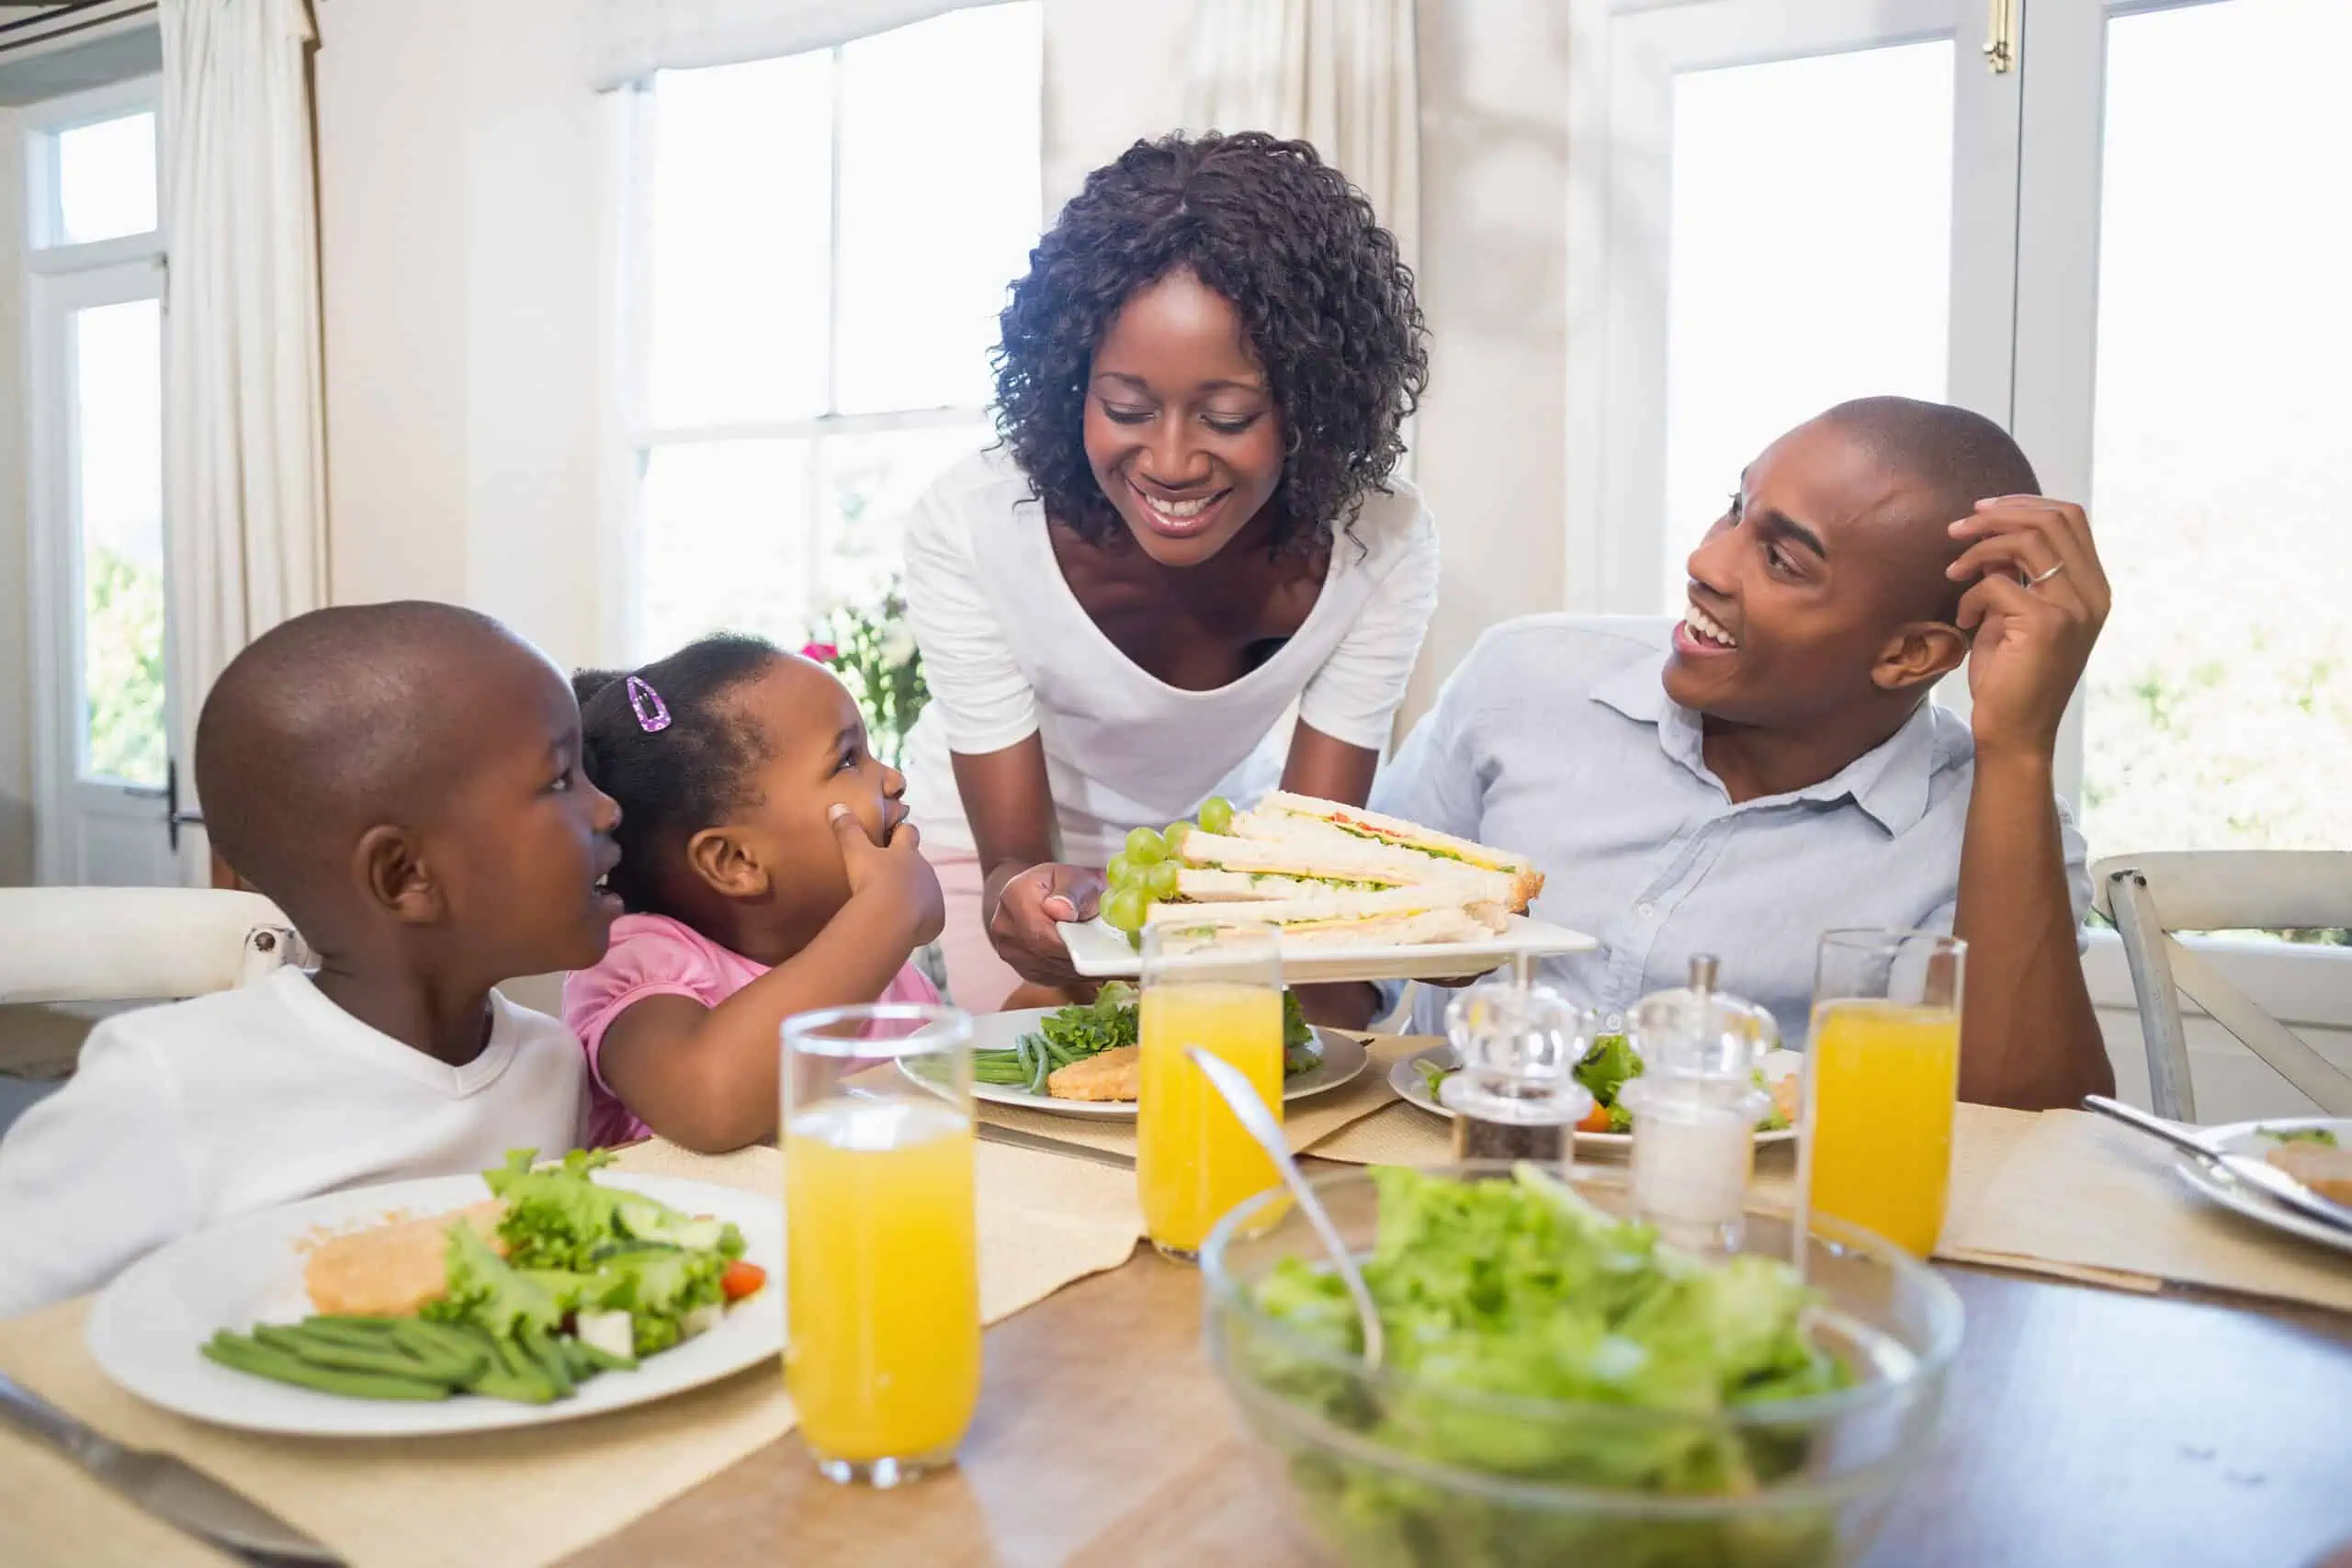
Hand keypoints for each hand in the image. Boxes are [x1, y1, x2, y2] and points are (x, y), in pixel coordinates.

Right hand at [829, 806, 944, 946]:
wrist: (892, 918)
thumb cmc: (873, 880)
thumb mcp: (856, 853)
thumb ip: (848, 830)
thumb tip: (837, 806)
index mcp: (906, 851)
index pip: (908, 832)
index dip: (902, 831)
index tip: (895, 832)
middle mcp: (925, 870)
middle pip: (919, 862)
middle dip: (909, 866)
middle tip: (891, 874)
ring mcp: (933, 894)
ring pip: (927, 889)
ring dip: (915, 893)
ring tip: (897, 904)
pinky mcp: (937, 918)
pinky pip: (931, 916)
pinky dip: (921, 918)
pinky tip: (906, 925)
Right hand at [985, 861, 1104, 987]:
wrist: (1045, 893)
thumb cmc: (1065, 883)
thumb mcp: (1075, 877)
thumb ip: (1071, 891)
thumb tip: (1061, 911)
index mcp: (1014, 896)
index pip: (1040, 933)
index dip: (1070, 945)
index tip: (1099, 948)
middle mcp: (1004, 926)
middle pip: (1045, 955)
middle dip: (1079, 957)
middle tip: (1108, 954)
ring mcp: (1009, 951)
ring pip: (1050, 970)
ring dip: (1078, 968)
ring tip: (1099, 955)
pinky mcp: (1021, 968)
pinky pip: (1050, 978)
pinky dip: (1072, 973)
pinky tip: (1086, 961)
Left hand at [1947, 496, 2111, 760]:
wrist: (2014, 731)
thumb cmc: (2012, 676)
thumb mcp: (2015, 614)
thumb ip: (2014, 575)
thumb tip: (1991, 538)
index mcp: (2093, 588)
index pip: (2070, 517)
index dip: (2023, 504)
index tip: (1981, 510)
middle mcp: (2092, 594)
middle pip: (2052, 519)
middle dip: (1997, 515)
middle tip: (1957, 529)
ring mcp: (2075, 608)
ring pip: (2027, 542)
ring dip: (1978, 548)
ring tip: (1952, 570)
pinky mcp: (2046, 624)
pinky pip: (1996, 584)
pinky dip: (1970, 595)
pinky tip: (1964, 620)